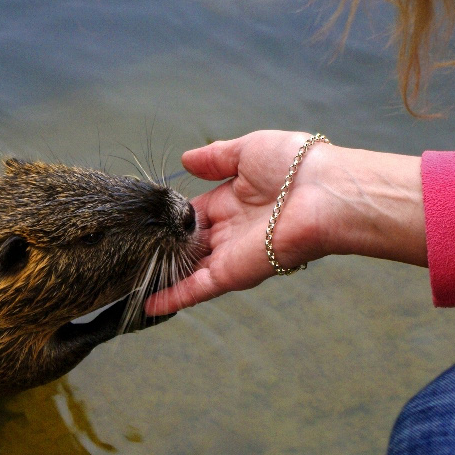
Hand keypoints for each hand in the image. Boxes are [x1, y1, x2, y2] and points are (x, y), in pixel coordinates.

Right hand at [145, 130, 425, 314]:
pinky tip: (147, 304)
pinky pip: (198, 288)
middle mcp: (232, 229)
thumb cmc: (296, 164)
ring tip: (127, 278)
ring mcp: (231, 253)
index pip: (196, 210)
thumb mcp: (249, 150)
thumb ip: (216, 158)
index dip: (173, 214)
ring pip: (190, 268)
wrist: (327, 194)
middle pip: (191, 242)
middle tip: (131, 248)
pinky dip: (173, 297)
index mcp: (235, 199)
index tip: (148, 218)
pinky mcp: (233, 273)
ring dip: (163, 274)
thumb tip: (186, 159)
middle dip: (165, 246)